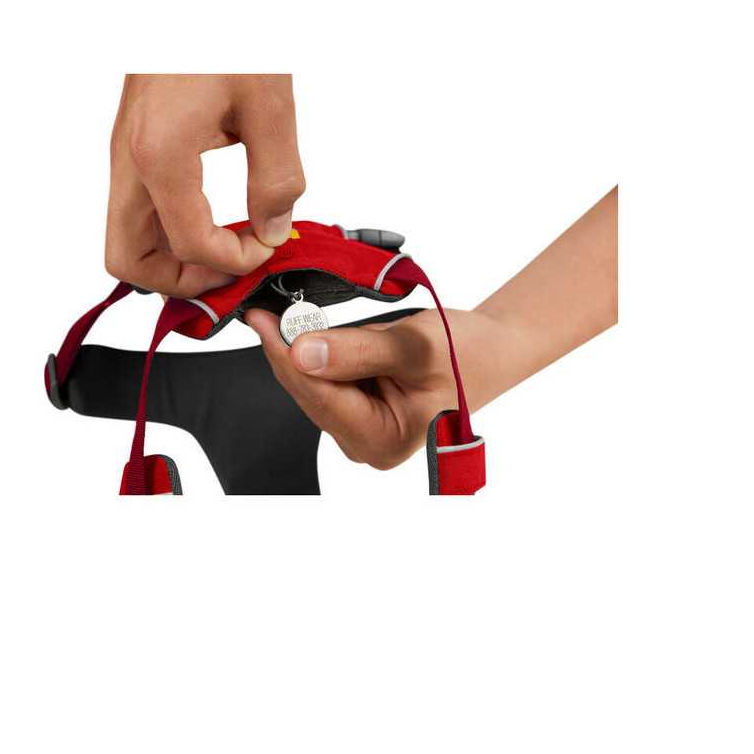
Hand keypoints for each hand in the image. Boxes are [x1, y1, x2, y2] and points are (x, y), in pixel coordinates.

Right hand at [106, 74, 305, 295]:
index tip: (267, 247)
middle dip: (181, 279)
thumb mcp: (270, 105)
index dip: (233, 261)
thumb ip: (276, 178)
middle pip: (127, 260)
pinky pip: (138, 207)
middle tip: (230, 267)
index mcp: (159, 153)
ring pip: (126, 237)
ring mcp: (124, 152)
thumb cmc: (228, 25)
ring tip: (226, 246)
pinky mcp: (133, 143)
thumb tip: (273, 228)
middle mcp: (128, 159)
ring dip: (172, 257)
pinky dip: (170, 227)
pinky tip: (214, 214)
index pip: (187, 243)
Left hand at [244, 307, 495, 468]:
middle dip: (288, 351)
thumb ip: (358, 350)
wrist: (492, 349)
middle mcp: (366, 444)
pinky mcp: (357, 411)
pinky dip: (315, 351)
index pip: (319, 396)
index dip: (285, 356)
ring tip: (286, 313)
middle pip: (309, 394)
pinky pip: (324, 379)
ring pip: (312, 385)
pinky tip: (307, 328)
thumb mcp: (414, 345)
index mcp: (383, 440)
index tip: (261, 320)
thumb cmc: (467, 352)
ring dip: (300, 349)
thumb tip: (304, 353)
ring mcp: (360, 430)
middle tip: (265, 309)